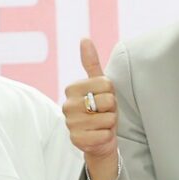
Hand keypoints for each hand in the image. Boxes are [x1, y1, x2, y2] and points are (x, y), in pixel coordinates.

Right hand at [62, 38, 119, 179]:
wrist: (100, 139)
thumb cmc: (101, 109)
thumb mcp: (100, 85)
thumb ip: (91, 63)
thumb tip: (84, 39)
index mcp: (72, 88)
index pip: (106, 84)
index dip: (111, 93)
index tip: (103, 99)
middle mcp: (67, 105)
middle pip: (108, 100)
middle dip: (111, 108)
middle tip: (103, 113)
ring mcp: (70, 123)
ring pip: (108, 118)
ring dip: (110, 123)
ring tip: (101, 124)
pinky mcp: (76, 140)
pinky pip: (104, 134)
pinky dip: (107, 136)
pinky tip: (99, 136)